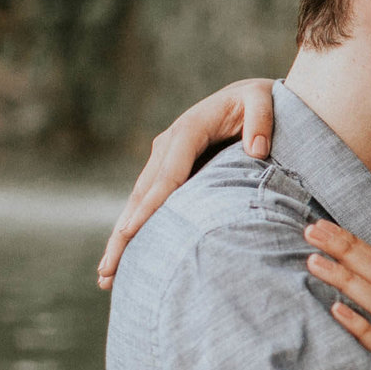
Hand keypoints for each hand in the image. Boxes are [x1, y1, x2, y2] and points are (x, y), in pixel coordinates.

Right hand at [97, 79, 277, 288]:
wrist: (248, 95)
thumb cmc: (260, 100)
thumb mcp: (264, 101)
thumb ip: (261, 121)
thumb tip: (256, 151)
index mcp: (188, 130)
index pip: (167, 175)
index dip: (149, 207)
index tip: (130, 233)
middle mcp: (168, 145)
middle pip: (142, 195)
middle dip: (124, 233)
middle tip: (107, 271)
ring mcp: (164, 158)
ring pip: (138, 201)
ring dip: (122, 237)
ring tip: (106, 274)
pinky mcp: (167, 169)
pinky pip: (148, 201)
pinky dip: (134, 227)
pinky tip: (126, 255)